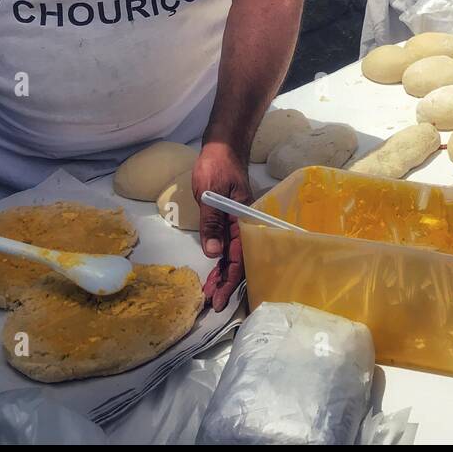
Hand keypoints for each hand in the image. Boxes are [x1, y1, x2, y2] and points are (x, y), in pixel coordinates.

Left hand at [192, 140, 250, 310]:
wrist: (222, 148)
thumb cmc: (217, 166)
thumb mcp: (209, 192)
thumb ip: (212, 223)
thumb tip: (214, 253)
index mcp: (242, 219)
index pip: (239, 256)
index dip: (229, 279)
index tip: (217, 297)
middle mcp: (243, 224)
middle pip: (239, 260)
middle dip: (226, 283)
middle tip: (211, 303)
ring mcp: (237, 223)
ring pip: (233, 255)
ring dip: (223, 274)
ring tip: (210, 293)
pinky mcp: (230, 220)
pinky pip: (228, 245)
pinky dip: (221, 260)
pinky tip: (215, 271)